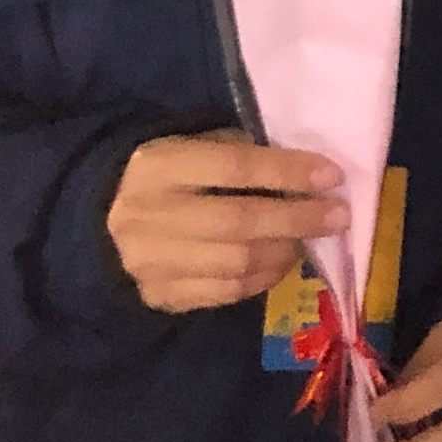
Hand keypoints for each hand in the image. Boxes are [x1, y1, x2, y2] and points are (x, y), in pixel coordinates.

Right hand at [104, 131, 347, 314]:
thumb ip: (242, 154)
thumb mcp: (195, 146)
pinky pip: (223, 293)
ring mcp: (150, 262)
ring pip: (234, 263)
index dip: (287, 171)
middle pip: (237, 222)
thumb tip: (308, 172)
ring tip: (310, 240)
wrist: (102, 220)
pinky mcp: (158, 295)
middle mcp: (149, 216)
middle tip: (339, 215)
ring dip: (284, 252)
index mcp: (160, 166)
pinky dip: (261, 279)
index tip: (332, 175)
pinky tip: (281, 262)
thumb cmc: (170, 174)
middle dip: (296, 219)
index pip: (234, 167)